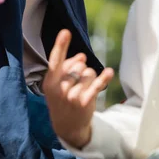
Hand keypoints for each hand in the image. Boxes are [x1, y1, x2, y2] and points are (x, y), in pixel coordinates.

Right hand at [43, 29, 113, 148]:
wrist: (67, 127)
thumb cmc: (61, 99)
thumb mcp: (56, 84)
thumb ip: (66, 67)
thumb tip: (82, 56)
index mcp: (49, 81)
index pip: (55, 60)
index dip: (60, 45)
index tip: (66, 32)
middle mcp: (59, 88)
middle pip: (77, 65)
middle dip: (80, 68)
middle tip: (76, 80)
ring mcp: (72, 96)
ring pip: (88, 72)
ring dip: (90, 76)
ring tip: (84, 88)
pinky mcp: (85, 102)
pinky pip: (97, 85)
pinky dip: (104, 77)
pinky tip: (109, 72)